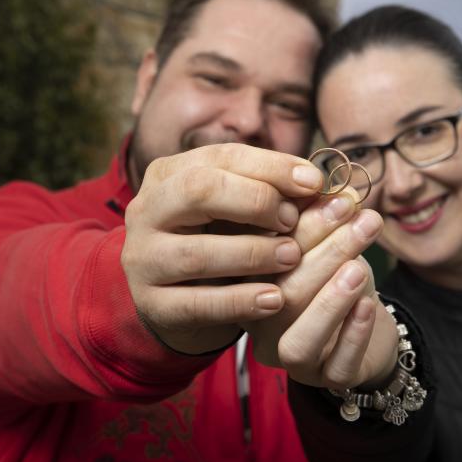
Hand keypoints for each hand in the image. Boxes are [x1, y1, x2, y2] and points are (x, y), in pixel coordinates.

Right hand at [120, 143, 323, 353]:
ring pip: (197, 252)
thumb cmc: (219, 241)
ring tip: (292, 257)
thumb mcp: (238, 211)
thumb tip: (318, 182)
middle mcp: (146, 211)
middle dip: (255, 201)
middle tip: (292, 220)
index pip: (221, 157)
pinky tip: (275, 299)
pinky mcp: (152, 304)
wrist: (180, 300)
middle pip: (198, 191)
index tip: (314, 182)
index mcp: (168, 175)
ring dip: (253, 253)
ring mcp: (143, 259)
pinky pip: (197, 303)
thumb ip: (272, 193)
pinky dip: (241, 301)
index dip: (272, 167)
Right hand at [243, 190, 398, 388]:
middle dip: (324, 250)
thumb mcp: (328, 243)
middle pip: (281, 292)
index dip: (300, 222)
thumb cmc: (338, 278)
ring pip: (299, 338)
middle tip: (358, 217)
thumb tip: (342, 189)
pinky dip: (353, 333)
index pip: (264, 253)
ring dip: (331, 299)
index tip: (338, 196)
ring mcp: (288, 357)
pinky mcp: (325, 381)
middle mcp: (259, 324)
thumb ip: (324, 219)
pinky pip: (335, 365)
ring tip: (358, 264)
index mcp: (248, 282)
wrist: (368, 329)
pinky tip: (368, 304)